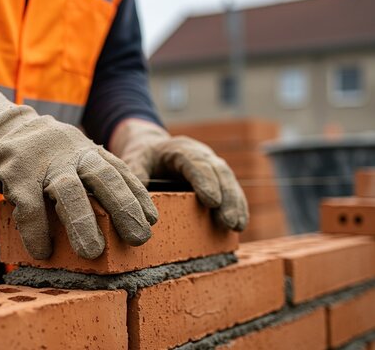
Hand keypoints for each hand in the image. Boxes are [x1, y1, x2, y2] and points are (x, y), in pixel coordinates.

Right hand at [0, 67, 157, 258]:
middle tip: (139, 238)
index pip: (118, 171)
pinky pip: (29, 206)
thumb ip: (88, 174)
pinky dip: (37, 231)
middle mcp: (70, 151)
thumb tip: (116, 212)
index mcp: (86, 149)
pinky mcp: (14, 171)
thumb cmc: (36, 151)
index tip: (151, 220)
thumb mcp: (68, 154)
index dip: (137, 195)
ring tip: (93, 252)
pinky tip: (43, 252)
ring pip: (68, 191)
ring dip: (83, 222)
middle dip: (123, 207)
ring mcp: (42, 160)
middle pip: (102, 177)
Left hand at [109, 118, 248, 230]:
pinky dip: (237, 205)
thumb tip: (137, 198)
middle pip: (218, 173)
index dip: (205, 181)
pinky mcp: (217, 176)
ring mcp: (212, 164)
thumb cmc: (143, 157)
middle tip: (228, 222)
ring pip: (228, 181)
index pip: (196, 163)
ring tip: (237, 226)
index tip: (212, 202)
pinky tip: (240, 224)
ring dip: (235, 204)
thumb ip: (136, 175)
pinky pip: (231, 189)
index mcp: (180, 149)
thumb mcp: (134, 161)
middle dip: (226, 197)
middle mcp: (201, 154)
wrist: (153, 148)